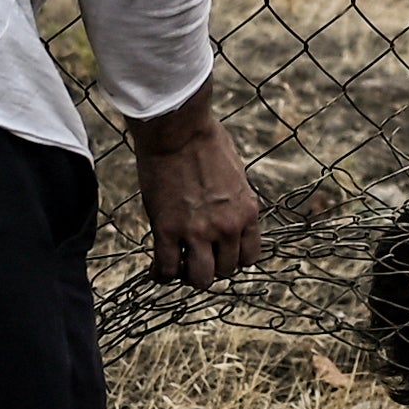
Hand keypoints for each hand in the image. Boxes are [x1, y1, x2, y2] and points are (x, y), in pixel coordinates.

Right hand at [131, 93, 258, 285]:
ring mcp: (197, 231)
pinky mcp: (167, 230)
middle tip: (196, 257)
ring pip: (200, 279)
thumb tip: (229, 211)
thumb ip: (235, 200)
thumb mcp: (236, 174)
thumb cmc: (205, 141)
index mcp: (247, 212)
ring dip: (189, 275)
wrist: (177, 130)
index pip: (249, 257)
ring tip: (179, 264)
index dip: (232, 258)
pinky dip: (162, 274)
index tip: (219, 252)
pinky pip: (167, 269)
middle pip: (226, 271)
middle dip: (211, 266)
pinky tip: (158, 269)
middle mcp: (227, 227)